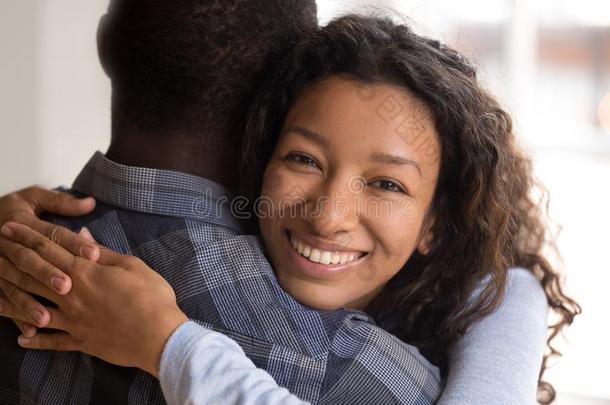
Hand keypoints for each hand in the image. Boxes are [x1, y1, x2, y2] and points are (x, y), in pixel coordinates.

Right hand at [0, 187, 98, 334]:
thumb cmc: (9, 210)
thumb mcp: (31, 198)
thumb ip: (61, 202)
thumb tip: (90, 202)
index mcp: (25, 224)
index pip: (52, 235)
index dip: (73, 244)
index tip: (94, 254)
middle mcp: (10, 246)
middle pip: (30, 261)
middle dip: (47, 274)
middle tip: (67, 286)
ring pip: (14, 285)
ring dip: (28, 303)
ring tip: (46, 318)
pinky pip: (2, 300)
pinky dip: (15, 317)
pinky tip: (30, 332)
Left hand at [0, 222, 187, 377]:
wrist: (158, 336)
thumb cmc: (152, 298)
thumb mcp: (132, 266)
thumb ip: (104, 253)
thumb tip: (83, 237)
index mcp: (85, 273)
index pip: (49, 250)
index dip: (27, 237)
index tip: (9, 227)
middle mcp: (71, 295)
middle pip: (34, 275)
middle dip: (12, 259)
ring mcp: (72, 321)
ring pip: (33, 309)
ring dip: (11, 301)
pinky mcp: (79, 341)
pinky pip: (51, 341)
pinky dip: (35, 340)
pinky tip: (22, 339)